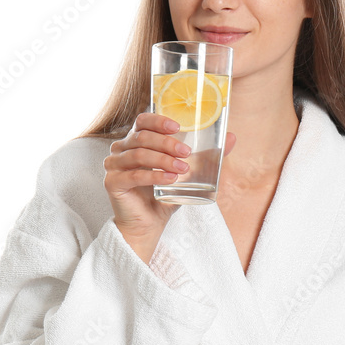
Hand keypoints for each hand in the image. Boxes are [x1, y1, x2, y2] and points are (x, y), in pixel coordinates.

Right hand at [104, 111, 235, 258]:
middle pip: (142, 137)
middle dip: (167, 143)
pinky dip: (154, 175)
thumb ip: (207, 155)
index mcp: (135, 140)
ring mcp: (113, 165)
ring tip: (182, 169)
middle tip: (187, 153)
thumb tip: (232, 137)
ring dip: (163, 159)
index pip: (142, 121)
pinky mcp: (112, 183)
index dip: (158, 120)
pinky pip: (134, 175)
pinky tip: (170, 179)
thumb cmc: (165, 195)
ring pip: (138, 154)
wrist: (150, 223)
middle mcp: (121, 149)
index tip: (178, 127)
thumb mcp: (189, 172)